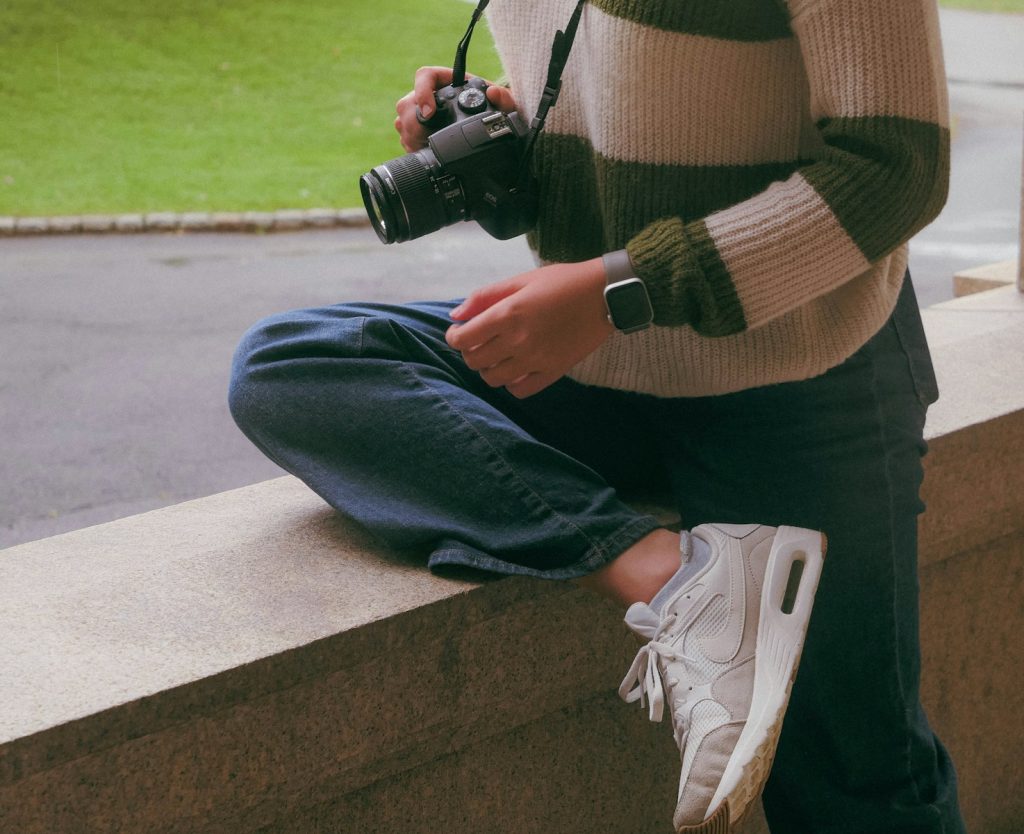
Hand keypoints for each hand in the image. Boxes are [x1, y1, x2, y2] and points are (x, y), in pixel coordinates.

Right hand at [394, 66, 517, 151]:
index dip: (422, 90)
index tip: (429, 112)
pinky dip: (411, 145)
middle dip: (413, 122)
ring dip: (410, 134)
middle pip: (408, 102)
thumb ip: (505, 98)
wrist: (495, 131)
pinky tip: (421, 151)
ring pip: (403, 119)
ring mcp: (424, 114)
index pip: (426, 76)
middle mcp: (433, 96)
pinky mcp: (421, 131)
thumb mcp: (507, 106)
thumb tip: (494, 92)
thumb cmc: (499, 114)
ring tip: (423, 146)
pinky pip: (405, 135)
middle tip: (424, 138)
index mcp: (450, 83)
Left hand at [445, 259, 613, 398]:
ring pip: (494, 378)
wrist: (605, 295)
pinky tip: (515, 369)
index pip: (463, 339)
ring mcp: (536, 360)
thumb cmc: (562, 282)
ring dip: (488, 368)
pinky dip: (511, 383)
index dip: (454, 338)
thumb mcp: (521, 280)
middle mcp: (518, 341)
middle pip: (475, 361)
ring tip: (497, 355)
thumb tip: (456, 315)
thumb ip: (485, 296)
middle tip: (478, 343)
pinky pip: (520, 390)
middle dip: (469, 352)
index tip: (459, 333)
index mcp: (508, 314)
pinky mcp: (553, 372)